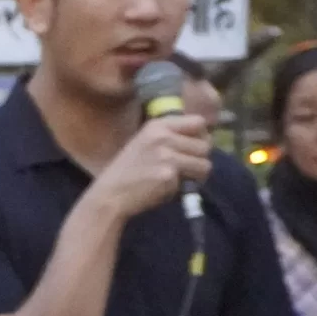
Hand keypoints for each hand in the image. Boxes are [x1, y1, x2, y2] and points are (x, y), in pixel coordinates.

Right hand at [85, 111, 213, 221]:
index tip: (193, 148)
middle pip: (205, 145)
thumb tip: (205, 139)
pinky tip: (166, 188)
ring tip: (178, 180)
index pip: (198, 122)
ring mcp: (166, 156)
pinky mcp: (169, 175)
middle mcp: (163, 137)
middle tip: (185, 169)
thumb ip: (171, 136)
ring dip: (196, 175)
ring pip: (204, 164)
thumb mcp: (146, 143)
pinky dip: (183, 188)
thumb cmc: (129, 171)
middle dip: (199, 160)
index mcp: (157, 126)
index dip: (201, 136)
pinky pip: (192, 182)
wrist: (111, 194)